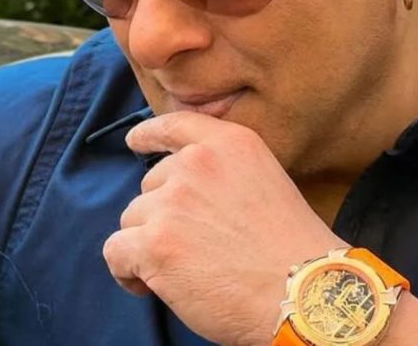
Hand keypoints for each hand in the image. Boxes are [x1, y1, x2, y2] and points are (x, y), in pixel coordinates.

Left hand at [103, 111, 348, 344]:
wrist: (301, 293)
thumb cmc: (292, 249)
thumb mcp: (267, 183)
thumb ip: (225, 173)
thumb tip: (183, 193)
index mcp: (230, 145)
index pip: (176, 125)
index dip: (149, 134)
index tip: (134, 141)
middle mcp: (196, 164)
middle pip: (150, 184)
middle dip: (162, 215)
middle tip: (194, 246)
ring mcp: (173, 202)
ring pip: (132, 219)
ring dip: (147, 244)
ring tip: (181, 270)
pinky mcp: (154, 243)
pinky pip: (116, 251)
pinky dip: (127, 271)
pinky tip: (149, 286)